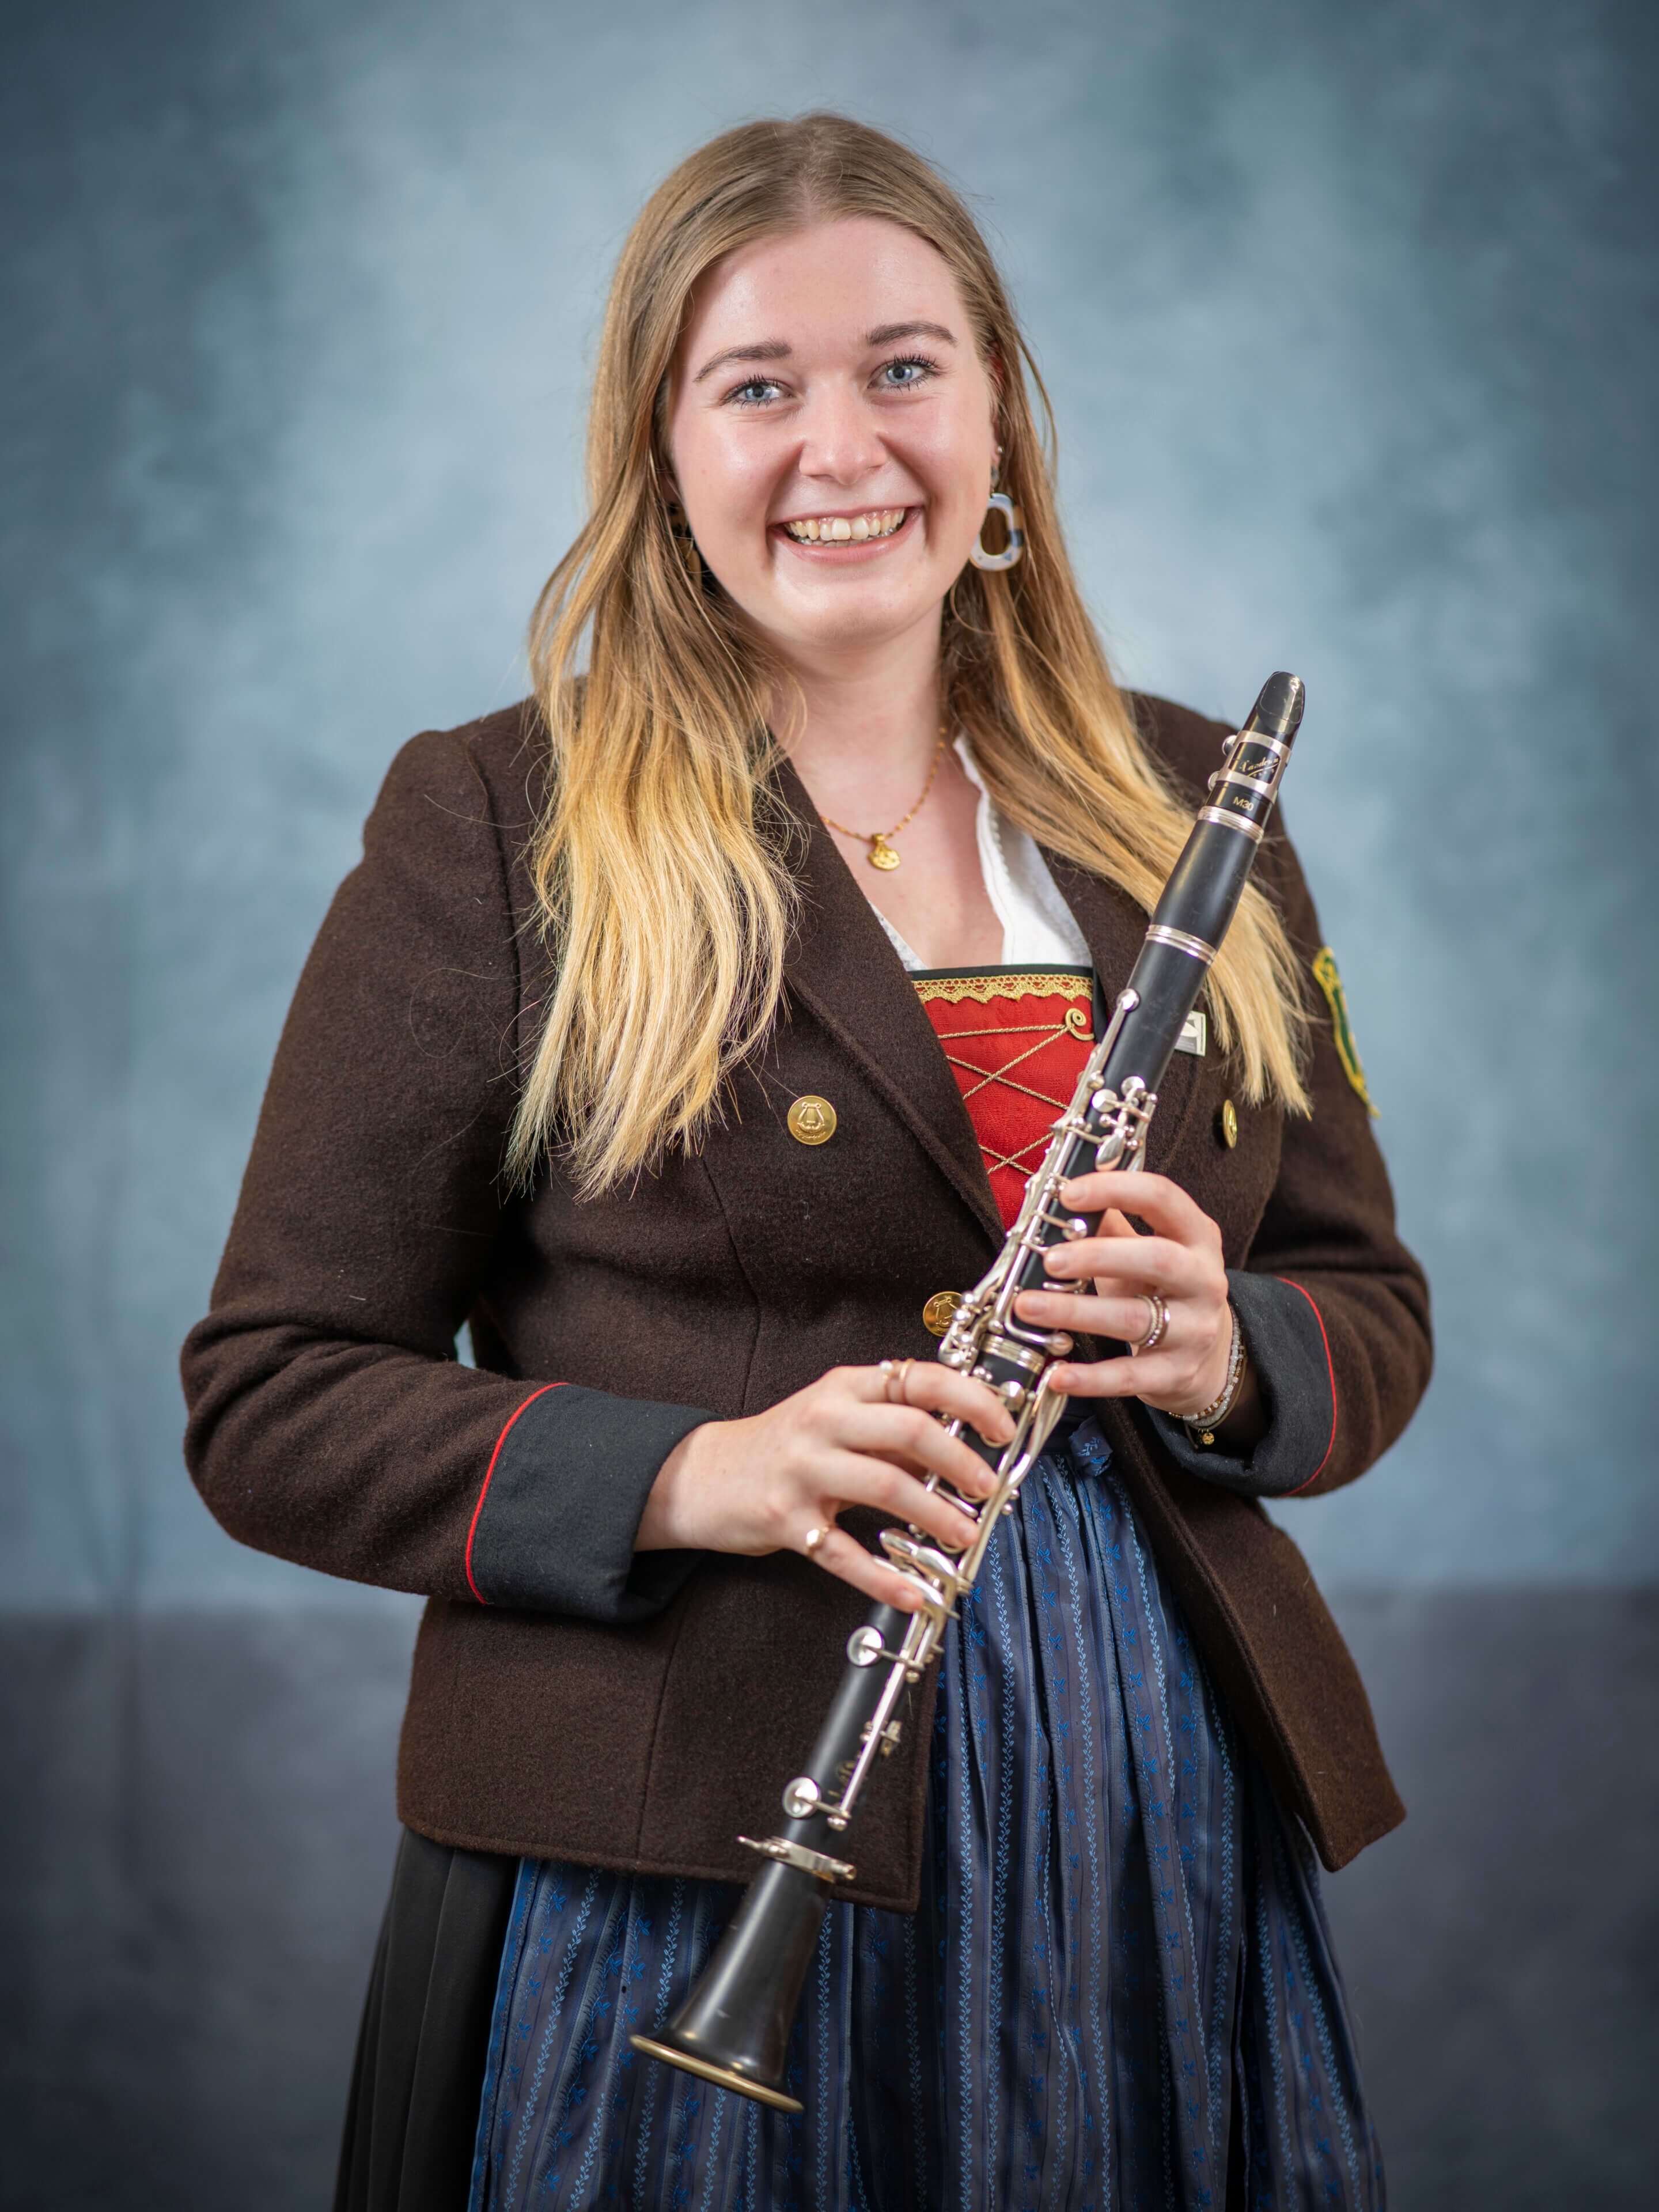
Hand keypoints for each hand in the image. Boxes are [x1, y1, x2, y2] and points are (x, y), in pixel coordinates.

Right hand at [635, 1362, 1014, 1612]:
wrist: (702, 1475)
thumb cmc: (784, 1447)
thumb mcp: (837, 1420)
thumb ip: (893, 1430)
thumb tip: (965, 1447)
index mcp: (844, 1387)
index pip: (919, 1378)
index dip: (971, 1399)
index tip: (1003, 1427)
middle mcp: (823, 1421)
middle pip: (910, 1429)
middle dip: (962, 1461)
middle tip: (990, 1488)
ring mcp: (802, 1469)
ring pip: (885, 1486)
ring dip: (936, 1515)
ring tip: (964, 1536)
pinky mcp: (784, 1519)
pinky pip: (843, 1553)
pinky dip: (884, 1578)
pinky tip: (913, 1593)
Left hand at [1013, 1169, 1248, 1423]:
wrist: (1208, 1358)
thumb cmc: (1161, 1289)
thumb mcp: (1145, 1248)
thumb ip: (1110, 1222)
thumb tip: (1060, 1193)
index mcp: (1196, 1236)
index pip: (1163, 1198)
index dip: (1116, 1189)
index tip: (1067, 1193)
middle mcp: (1204, 1279)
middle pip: (1157, 1258)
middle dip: (1098, 1256)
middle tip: (1049, 1259)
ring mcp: (1195, 1329)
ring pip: (1135, 1318)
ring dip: (1076, 1312)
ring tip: (1027, 1307)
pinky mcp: (1176, 1373)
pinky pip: (1130, 1376)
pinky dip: (1091, 1378)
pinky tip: (1057, 1375)